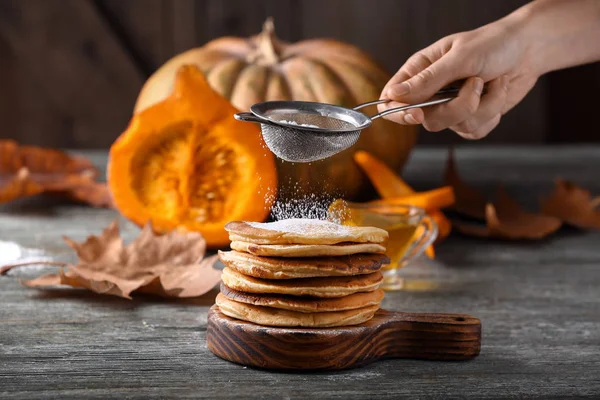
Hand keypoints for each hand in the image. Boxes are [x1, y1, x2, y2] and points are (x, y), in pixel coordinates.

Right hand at [379, 12, 537, 138]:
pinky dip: (492, 113)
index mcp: (419, 72)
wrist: (528, 49)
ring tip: (491, 82)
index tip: (417, 114)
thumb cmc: (493, 44)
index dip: (399, 113)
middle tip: (476, 83)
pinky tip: (497, 92)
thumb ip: (428, 79)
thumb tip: (394, 95)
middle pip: (427, 120)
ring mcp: (451, 107)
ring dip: (483, 106)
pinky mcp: (471, 118)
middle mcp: (431, 92)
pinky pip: (474, 131)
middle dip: (458, 106)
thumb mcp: (460, 57)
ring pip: (455, 127)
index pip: (391, 101)